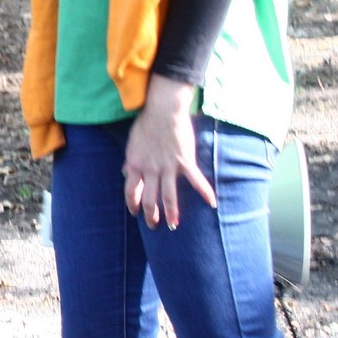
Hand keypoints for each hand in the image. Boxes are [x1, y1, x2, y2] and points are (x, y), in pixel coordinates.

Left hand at [123, 74, 217, 228]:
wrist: (162, 111)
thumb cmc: (145, 125)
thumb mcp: (131, 145)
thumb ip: (130, 161)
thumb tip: (125, 173)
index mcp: (135, 165)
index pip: (130, 191)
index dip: (132, 204)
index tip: (136, 212)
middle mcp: (150, 170)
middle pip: (149, 199)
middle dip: (151, 215)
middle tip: (154, 225)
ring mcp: (168, 167)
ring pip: (168, 196)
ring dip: (171, 213)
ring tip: (173, 226)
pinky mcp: (185, 162)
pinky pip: (196, 180)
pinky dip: (205, 192)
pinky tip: (212, 203)